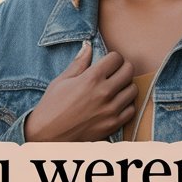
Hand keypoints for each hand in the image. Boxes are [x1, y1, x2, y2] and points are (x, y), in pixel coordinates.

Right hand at [23, 41, 137, 141]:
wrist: (48, 136)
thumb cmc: (52, 106)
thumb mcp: (62, 81)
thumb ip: (79, 63)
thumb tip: (88, 45)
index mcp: (91, 78)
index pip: (116, 58)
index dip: (113, 57)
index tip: (108, 62)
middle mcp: (104, 93)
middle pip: (129, 71)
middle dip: (123, 68)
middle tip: (115, 72)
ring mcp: (111, 110)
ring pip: (133, 90)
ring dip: (126, 86)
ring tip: (116, 88)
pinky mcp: (113, 124)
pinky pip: (131, 110)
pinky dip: (126, 105)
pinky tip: (116, 103)